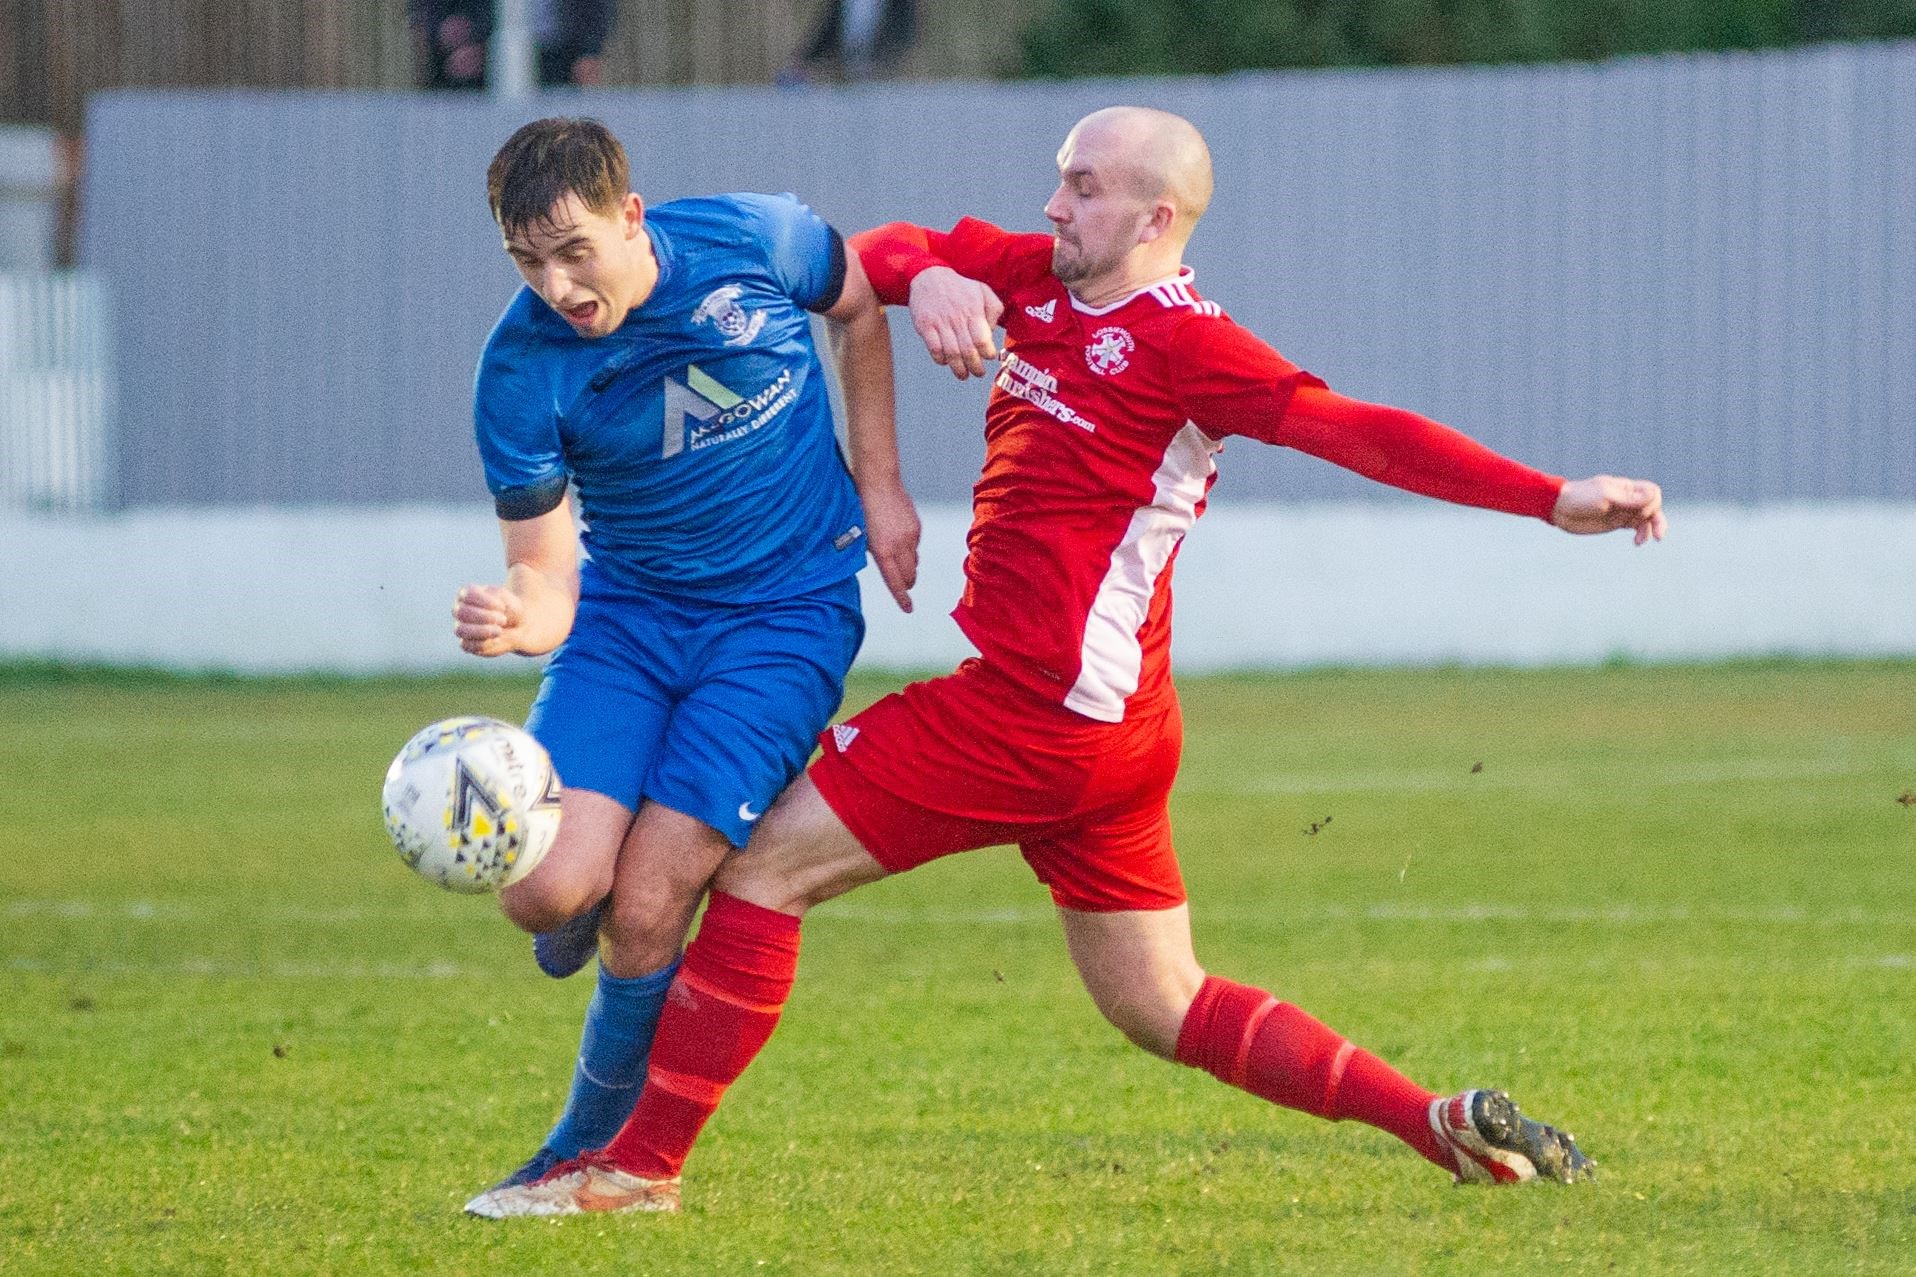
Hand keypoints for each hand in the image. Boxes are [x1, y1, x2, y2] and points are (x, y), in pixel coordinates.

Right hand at [452, 583, 527, 656]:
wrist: (517, 627)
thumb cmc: (510, 609)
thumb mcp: (509, 601)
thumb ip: (499, 605)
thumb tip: (488, 617)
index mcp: (466, 594)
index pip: (467, 595)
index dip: (485, 601)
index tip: (502, 607)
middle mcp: (459, 610)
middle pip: (461, 612)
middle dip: (485, 617)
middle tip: (503, 619)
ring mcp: (461, 628)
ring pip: (461, 630)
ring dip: (482, 630)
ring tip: (499, 631)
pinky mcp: (466, 645)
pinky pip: (467, 646)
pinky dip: (484, 643)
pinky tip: (497, 639)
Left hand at [860, 480, 920, 612]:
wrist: (878, 481)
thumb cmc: (861, 506)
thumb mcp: (858, 535)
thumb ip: (870, 553)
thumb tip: (877, 564)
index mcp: (883, 550)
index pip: (895, 582)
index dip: (902, 598)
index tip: (908, 608)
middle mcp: (900, 545)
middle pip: (909, 575)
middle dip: (906, 583)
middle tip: (902, 586)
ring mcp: (910, 535)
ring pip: (914, 561)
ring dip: (908, 566)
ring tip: (897, 561)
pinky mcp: (916, 526)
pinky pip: (915, 545)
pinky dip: (909, 549)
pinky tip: (899, 541)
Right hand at [908, 266, 1003, 380]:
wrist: (929, 276)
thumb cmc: (961, 287)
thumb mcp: (983, 291)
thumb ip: (994, 310)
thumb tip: (993, 331)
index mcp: (973, 311)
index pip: (982, 339)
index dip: (987, 353)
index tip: (989, 356)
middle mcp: (957, 319)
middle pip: (968, 351)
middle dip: (975, 367)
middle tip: (979, 373)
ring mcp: (940, 323)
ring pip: (951, 353)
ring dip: (959, 369)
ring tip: (964, 375)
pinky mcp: (925, 326)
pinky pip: (934, 349)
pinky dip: (941, 359)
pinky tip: (946, 361)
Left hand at [1551, 475, 1666, 544]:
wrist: (1560, 508)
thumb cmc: (1581, 498)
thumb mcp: (1605, 497)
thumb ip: (1628, 498)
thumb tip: (1654, 494)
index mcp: (1627, 487)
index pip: (1652, 492)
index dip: (1652, 503)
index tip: (1641, 512)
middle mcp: (1628, 498)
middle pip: (1653, 507)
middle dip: (1656, 520)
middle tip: (1655, 535)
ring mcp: (1623, 511)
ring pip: (1646, 519)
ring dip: (1650, 529)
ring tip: (1642, 542)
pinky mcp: (1616, 522)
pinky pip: (1636, 527)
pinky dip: (1641, 534)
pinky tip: (1638, 542)